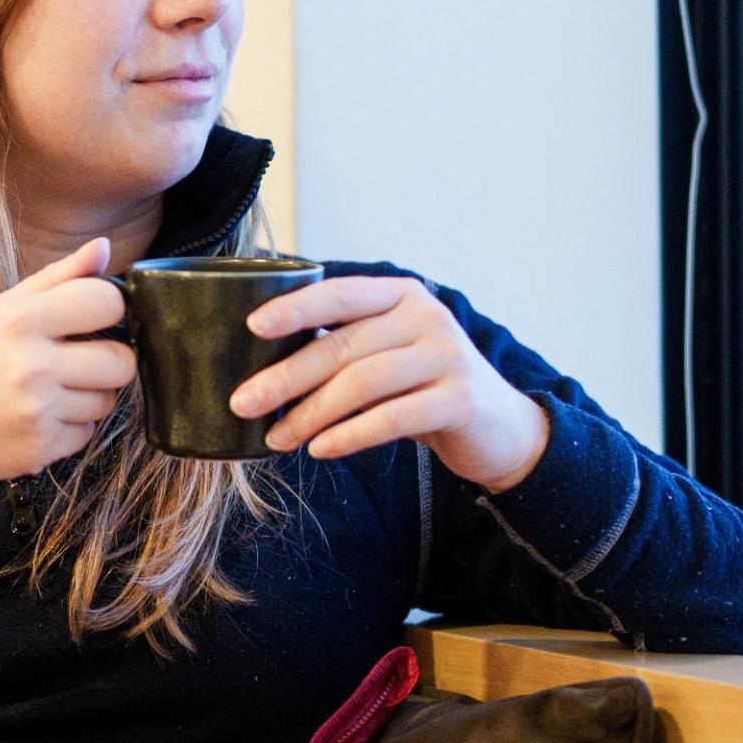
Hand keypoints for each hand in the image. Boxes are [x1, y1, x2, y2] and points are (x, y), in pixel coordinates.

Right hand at [0, 240, 138, 481]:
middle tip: (76, 361)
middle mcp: (32, 365)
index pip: (107, 302)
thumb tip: (103, 247)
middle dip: (106, 360)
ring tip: (48, 392)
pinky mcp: (40, 448)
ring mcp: (37, 410)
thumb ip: (54, 279)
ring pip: (106, 401)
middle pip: (121, 361)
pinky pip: (86, 433)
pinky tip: (36, 418)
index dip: (107, 308)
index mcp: (19, 321)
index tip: (91, 318)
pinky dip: (69, 427)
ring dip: (87, 396)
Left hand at [230, 274, 550, 490]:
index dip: (295, 307)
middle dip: (286, 376)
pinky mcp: (459, 400)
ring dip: (311, 413)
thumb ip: (343, 346)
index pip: (340, 292)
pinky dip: (350, 435)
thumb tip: (261, 364)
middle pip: (344, 345)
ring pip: (363, 383)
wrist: (498, 427)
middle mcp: (427, 317)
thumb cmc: (423, 388)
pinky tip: (320, 449)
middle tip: (244, 402)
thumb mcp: (388, 353)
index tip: (252, 326)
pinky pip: (392, 417)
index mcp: (401, 295)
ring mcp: (447, 356)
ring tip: (278, 437)